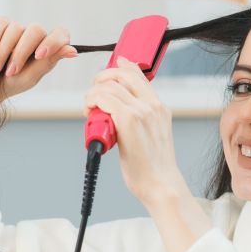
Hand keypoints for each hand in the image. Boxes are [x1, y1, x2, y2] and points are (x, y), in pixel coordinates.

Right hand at [0, 17, 78, 102]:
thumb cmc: (8, 84)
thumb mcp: (30, 76)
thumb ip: (49, 61)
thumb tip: (72, 51)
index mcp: (47, 49)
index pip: (60, 34)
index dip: (53, 41)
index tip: (40, 55)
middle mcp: (33, 38)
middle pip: (36, 30)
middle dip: (22, 52)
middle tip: (11, 72)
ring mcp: (16, 31)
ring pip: (16, 28)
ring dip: (4, 52)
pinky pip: (1, 24)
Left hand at [84, 57, 185, 203]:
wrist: (161, 184)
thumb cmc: (153, 167)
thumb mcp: (153, 136)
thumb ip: (141, 120)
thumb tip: (119, 114)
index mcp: (159, 108)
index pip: (139, 74)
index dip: (120, 66)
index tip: (109, 70)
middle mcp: (152, 105)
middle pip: (122, 74)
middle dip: (102, 78)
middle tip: (93, 93)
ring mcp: (142, 111)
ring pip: (109, 86)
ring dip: (93, 94)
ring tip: (90, 110)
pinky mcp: (128, 120)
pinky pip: (104, 99)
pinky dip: (92, 101)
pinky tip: (90, 113)